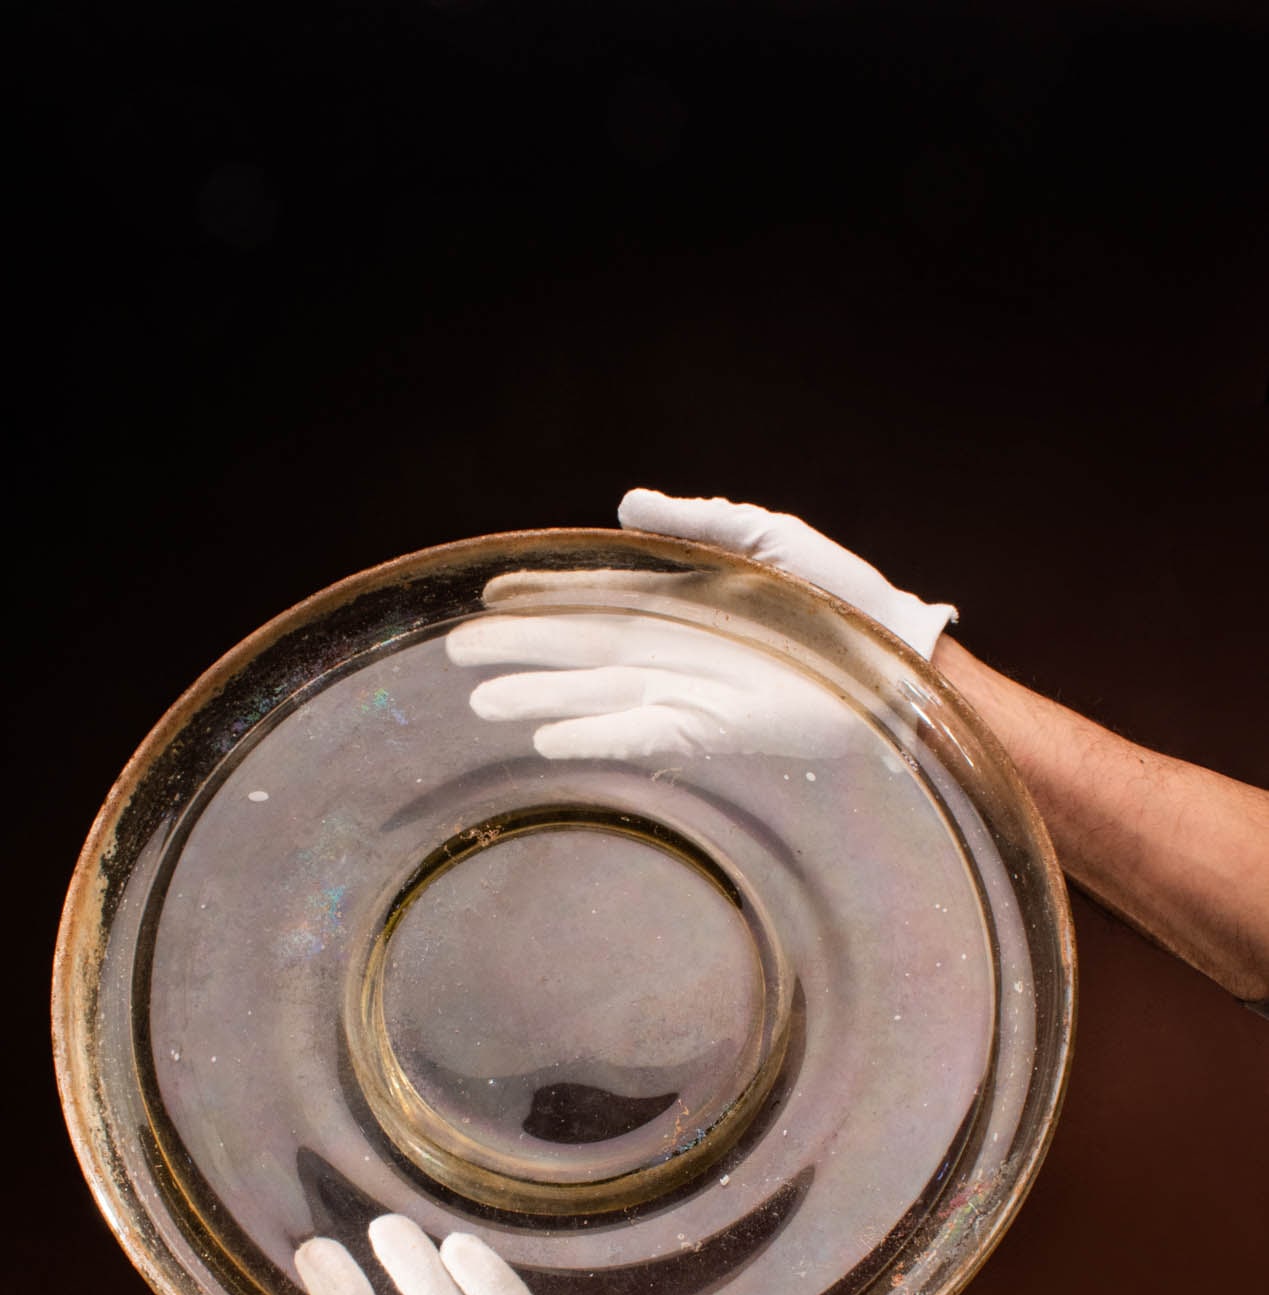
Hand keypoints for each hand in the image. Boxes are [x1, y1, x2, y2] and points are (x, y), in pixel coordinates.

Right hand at [445, 489, 954, 763]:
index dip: (542, 597)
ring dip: (539, 698)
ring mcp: (681, 691)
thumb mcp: (766, 537)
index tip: (491, 597)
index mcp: (676, 599)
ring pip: (593, 696)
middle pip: (577, 650)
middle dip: (519, 650)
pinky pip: (636, 734)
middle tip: (456, 650)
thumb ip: (696, 521)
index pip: (592, 598)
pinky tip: (548, 736)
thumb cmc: (838, 594)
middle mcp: (668, 648)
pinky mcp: (705, 730)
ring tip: (484, 701)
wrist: (891, 658)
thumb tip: (625, 505)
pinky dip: (593, 735)